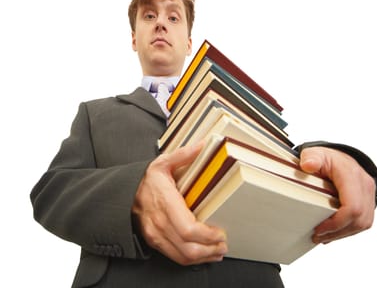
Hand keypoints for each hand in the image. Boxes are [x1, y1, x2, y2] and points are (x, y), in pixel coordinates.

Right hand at [132, 142, 227, 264]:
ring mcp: (157, 235)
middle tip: (224, 244)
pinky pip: (176, 257)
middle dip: (210, 249)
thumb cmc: (146, 180)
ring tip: (218, 251)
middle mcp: (160, 223)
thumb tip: (202, 146)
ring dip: (204, 257)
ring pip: (183, 256)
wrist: (124, 195)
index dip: (207, 235)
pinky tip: (204, 254)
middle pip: (189, 247)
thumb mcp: (163, 163)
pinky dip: (192, 259)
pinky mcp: (156, 242)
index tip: (220, 233)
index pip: (188, 228)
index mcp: (165, 203)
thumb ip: (183, 155)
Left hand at [299, 147, 375, 243]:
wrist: (340, 157)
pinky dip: (347, 230)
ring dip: (342, 234)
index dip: (337, 222)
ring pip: (362, 224)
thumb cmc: (327, 157)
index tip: (318, 228)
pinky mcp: (368, 203)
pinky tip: (332, 233)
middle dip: (337, 232)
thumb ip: (311, 157)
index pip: (352, 207)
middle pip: (358, 219)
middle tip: (317, 236)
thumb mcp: (315, 153)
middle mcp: (365, 186)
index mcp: (352, 175)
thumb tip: (308, 166)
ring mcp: (369, 195)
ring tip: (323, 237)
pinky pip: (362, 222)